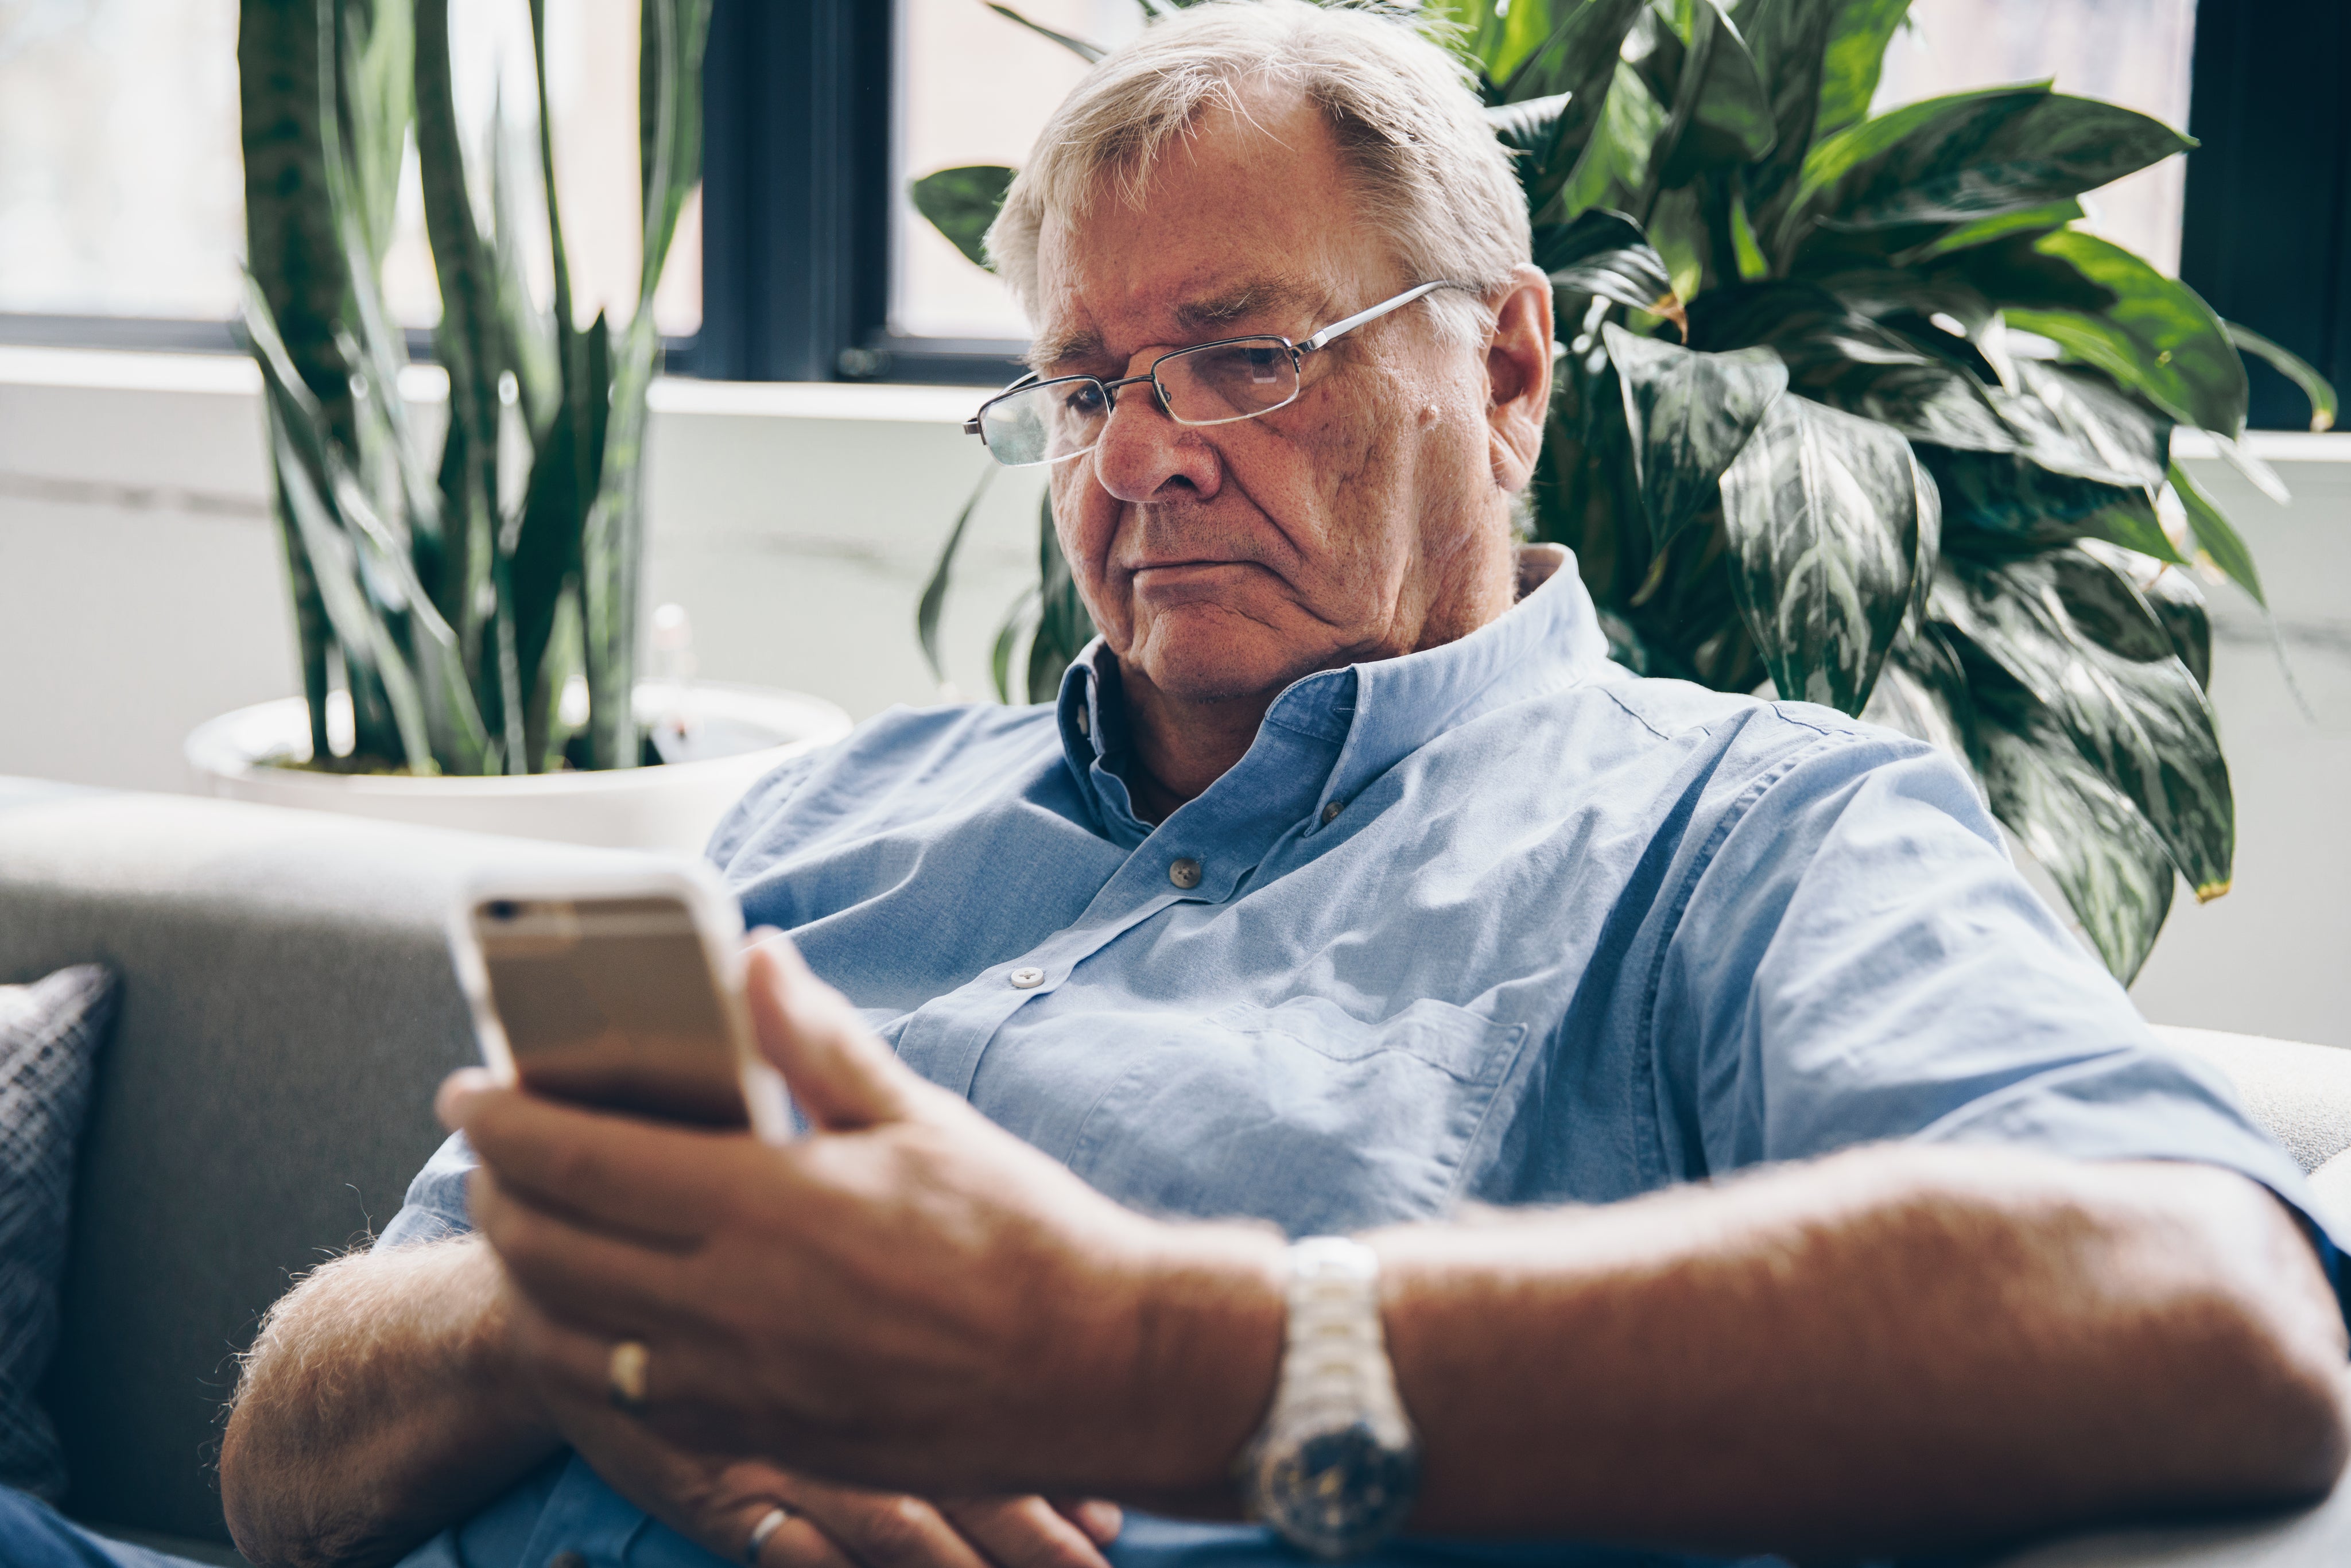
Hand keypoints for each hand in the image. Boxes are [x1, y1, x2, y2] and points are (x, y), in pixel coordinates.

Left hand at [441, 936, 1283, 1502]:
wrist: (1096, 1370)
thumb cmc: (1020, 1233)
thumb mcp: (920, 1117)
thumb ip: (816, 1041)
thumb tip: (753, 956)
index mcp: (772, 1205)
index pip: (584, 1157)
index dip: (504, 1121)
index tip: (464, 1089)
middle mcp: (736, 1303)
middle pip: (551, 1249)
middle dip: (494, 1195)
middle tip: (486, 1156)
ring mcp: (742, 1384)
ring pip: (573, 1334)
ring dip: (528, 1276)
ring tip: (527, 1229)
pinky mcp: (764, 1439)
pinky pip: (630, 1398)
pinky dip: (586, 1347)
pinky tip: (598, 1314)